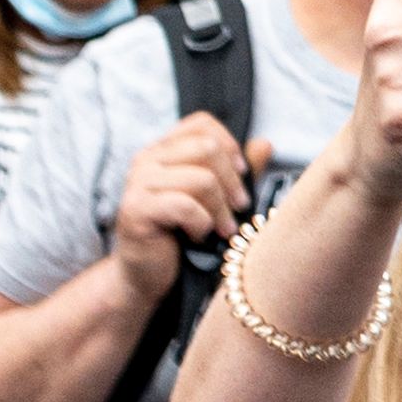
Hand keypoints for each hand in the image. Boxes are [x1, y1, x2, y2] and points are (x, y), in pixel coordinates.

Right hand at [109, 110, 252, 276]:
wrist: (145, 277)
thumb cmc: (180, 237)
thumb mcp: (213, 200)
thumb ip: (235, 172)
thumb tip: (265, 143)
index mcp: (162, 150)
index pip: (202, 124)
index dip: (230, 145)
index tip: (243, 173)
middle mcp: (146, 160)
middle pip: (207, 148)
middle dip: (232, 181)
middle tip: (241, 208)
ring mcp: (137, 183)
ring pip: (201, 179)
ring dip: (221, 209)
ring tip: (225, 230)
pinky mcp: (135, 210)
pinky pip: (185, 206)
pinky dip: (202, 224)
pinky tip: (200, 237)